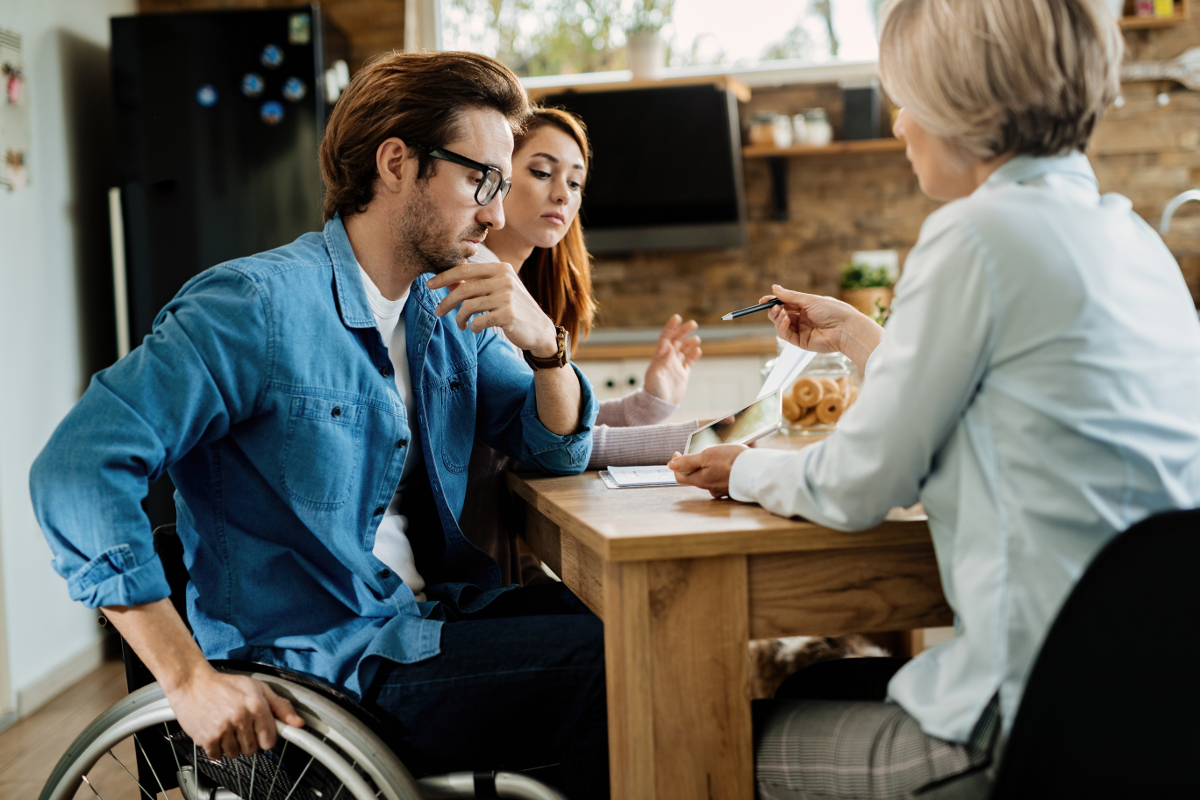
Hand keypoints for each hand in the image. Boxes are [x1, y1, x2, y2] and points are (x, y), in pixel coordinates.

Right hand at [168, 665, 304, 759]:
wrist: (192, 683)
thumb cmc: (225, 684)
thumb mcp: (257, 687)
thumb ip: (280, 706)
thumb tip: (299, 723)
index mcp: (256, 705)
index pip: (270, 740)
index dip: (265, 738)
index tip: (260, 733)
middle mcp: (241, 717)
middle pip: (253, 749)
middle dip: (248, 741)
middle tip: (239, 727)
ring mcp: (223, 729)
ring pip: (235, 754)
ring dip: (232, 746)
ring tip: (226, 728)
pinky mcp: (207, 738)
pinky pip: (218, 756)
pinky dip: (217, 749)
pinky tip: (215, 733)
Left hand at [427, 262, 557, 356]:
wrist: (540, 330)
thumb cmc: (515, 309)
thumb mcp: (499, 290)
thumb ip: (477, 284)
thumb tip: (449, 281)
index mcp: (500, 268)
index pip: (465, 269)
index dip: (444, 276)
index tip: (429, 284)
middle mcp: (504, 279)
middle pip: (463, 289)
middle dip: (446, 302)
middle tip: (437, 311)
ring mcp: (507, 297)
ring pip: (468, 306)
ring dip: (459, 318)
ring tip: (460, 325)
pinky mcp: (508, 315)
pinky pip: (479, 321)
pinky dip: (473, 327)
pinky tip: (475, 329)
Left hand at [642, 315, 701, 404]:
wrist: (659, 405)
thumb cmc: (654, 391)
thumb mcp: (655, 376)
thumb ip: (661, 363)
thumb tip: (670, 349)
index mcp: (659, 357)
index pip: (666, 338)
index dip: (671, 327)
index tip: (677, 317)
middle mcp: (668, 359)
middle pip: (677, 340)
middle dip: (684, 331)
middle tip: (693, 323)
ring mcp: (675, 366)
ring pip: (684, 349)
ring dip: (690, 342)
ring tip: (697, 338)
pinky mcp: (683, 374)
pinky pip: (689, 361)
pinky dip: (694, 355)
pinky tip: (698, 350)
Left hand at [668, 444, 746, 497]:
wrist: (758, 471)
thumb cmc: (732, 461)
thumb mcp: (706, 456)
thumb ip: (688, 462)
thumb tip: (670, 465)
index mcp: (700, 480)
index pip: (680, 476)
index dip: (676, 463)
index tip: (678, 452)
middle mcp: (710, 487)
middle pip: (696, 476)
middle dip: (697, 462)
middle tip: (704, 450)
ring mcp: (722, 490)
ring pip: (712, 477)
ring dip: (713, 466)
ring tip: (722, 454)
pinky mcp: (734, 488)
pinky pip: (725, 479)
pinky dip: (726, 471)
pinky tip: (733, 463)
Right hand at [763, 284, 860, 353]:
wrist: (845, 328)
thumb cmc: (833, 311)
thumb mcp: (809, 300)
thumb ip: (790, 296)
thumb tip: (774, 288)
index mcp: (807, 307)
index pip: (786, 304)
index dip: (774, 302)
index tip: (763, 300)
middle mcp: (803, 319)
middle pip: (781, 315)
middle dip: (774, 311)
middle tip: (773, 307)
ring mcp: (802, 331)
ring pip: (781, 326)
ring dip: (778, 319)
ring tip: (780, 313)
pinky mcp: (802, 342)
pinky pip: (786, 335)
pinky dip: (783, 328)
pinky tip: (786, 320)